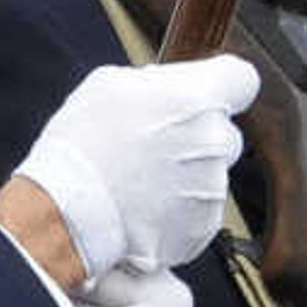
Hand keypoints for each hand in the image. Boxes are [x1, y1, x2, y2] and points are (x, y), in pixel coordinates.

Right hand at [13, 58, 259, 282]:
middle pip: (223, 132)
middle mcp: (214, 142)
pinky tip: (139, 210)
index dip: (222, 87)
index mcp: (196, 98)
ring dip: (182, 178)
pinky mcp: (202, 228)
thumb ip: (155, 82)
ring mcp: (212, 189)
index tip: (205, 97)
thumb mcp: (107, 86)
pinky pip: (197, 212)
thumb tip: (169, 88)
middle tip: (150, 148)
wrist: (65, 214)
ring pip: (209, 175)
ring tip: (136, 184)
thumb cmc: (79, 148)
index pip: (241, 79)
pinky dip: (174, 213)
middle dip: (194, 138)